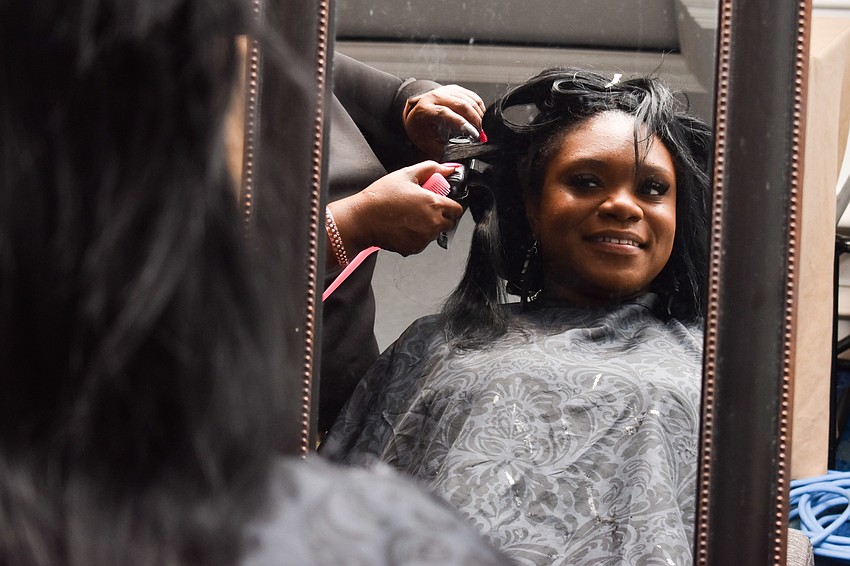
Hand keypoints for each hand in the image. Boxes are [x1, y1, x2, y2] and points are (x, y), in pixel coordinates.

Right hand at [328, 161, 464, 257]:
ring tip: (410, 216)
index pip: (457, 209)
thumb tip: (449, 169)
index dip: (449, 203)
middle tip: (424, 208)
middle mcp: (432, 223)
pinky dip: (417, 236)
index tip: (440, 201)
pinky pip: (423, 242)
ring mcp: (424, 238)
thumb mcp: (406, 174)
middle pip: (449, 222)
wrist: (362, 219)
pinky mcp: (415, 248)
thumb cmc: (381, 197)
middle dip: (441, 215)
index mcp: (433, 204)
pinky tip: (404, 226)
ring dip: (429, 226)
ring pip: (436, 233)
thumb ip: (431, 169)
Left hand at [403, 85, 485, 159]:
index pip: (446, 113)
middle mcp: (436, 96)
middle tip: (482, 135)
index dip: (462, 123)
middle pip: (462, 105)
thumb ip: (442, 150)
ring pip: (470, 100)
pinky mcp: (455, 89)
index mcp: (425, 109)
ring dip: (480, 116)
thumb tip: (456, 160)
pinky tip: (480, 119)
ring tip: (482, 129)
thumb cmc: (420, 128)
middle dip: (476, 121)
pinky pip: (473, 97)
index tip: (474, 134)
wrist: (416, 112)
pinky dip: (480, 109)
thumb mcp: (426, 142)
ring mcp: (446, 91)